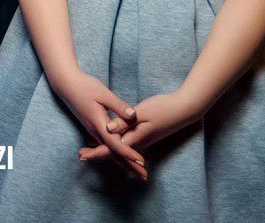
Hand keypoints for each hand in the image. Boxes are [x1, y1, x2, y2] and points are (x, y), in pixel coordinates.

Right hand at [52, 70, 145, 178]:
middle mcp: (95, 131)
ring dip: (124, 161)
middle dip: (129, 165)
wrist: (66, 84)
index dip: (128, 153)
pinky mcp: (93, 128)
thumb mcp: (103, 93)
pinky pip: (106, 145)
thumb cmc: (84, 86)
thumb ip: (118, 106)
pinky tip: (122, 156)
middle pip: (113, 153)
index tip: (141, 161)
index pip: (115, 143)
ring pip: (109, 150)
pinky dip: (116, 152)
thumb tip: (133, 116)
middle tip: (144, 176)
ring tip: (137, 169)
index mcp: (98, 123)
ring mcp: (93, 130)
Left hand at [79, 91, 199, 164]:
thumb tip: (108, 129)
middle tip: (81, 156)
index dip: (96, 152)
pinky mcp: (145, 136)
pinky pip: (126, 145)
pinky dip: (115, 147)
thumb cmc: (163, 108)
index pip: (111, 148)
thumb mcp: (142, 113)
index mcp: (135, 138)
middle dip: (97, 154)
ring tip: (89, 150)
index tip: (83, 155)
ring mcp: (143, 141)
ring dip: (105, 151)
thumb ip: (124, 122)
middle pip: (114, 153)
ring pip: (120, 150)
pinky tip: (110, 143)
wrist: (184, 110)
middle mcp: (138, 143)